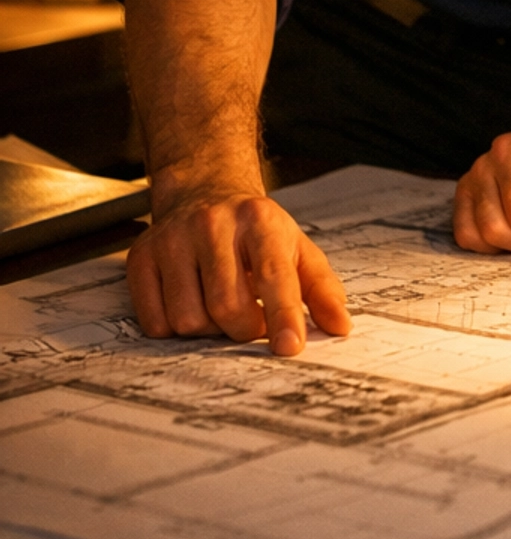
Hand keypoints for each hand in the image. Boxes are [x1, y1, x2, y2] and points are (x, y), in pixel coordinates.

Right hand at [127, 189, 350, 356]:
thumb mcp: (297, 249)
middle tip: (250, 319)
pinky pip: (155, 322)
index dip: (282, 315)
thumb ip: (322, 289)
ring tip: (219, 306)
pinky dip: (175, 328)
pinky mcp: (141, 257)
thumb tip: (341, 326)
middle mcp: (212, 224)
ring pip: (187, 319)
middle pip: (226, 306)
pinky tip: (190, 303)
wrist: (203, 192)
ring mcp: (172, 239)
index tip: (289, 347)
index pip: (273, 275)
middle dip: (242, 329)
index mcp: (260, 220)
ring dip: (208, 331)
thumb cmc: (256, 231)